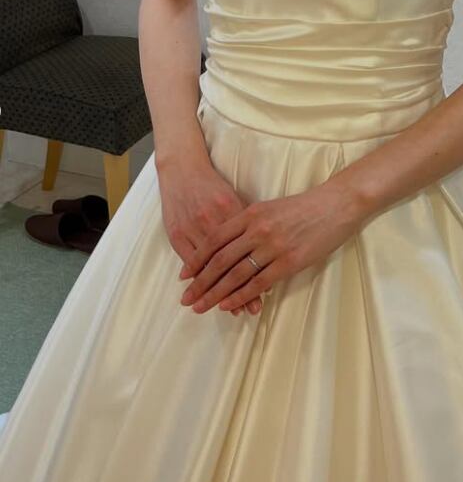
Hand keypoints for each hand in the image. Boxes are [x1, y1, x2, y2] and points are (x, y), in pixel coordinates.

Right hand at [157, 157, 262, 315]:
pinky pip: (189, 260)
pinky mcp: (177, 232)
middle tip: (248, 311)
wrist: (183, 170)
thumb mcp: (235, 200)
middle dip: (238, 289)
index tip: (263, 295)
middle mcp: (215, 220)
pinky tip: (202, 290)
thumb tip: (266, 251)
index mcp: (234, 211)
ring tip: (223, 308)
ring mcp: (194, 227)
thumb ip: (249, 224)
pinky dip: (197, 277)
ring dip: (215, 289)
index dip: (255, 272)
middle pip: (230, 262)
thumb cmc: (213, 186)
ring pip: (209, 266)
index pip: (248, 249)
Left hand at [178, 180, 364, 313]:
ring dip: (216, 293)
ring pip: (236, 274)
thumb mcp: (270, 208)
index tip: (184, 275)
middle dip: (200, 282)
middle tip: (186, 298)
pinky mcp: (289, 261)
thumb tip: (230, 246)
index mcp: (250, 214)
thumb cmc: (304, 207)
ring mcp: (273, 246)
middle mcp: (257, 230)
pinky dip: (241, 296)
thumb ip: (249, 224)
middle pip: (220, 260)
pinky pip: (258, 283)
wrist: (336, 205)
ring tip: (201, 306)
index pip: (214, 240)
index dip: (197, 259)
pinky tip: (229, 305)